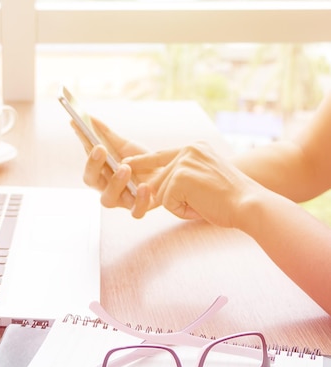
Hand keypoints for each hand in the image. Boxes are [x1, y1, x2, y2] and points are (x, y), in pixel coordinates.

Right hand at [76, 118, 154, 216]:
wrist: (167, 174)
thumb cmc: (141, 162)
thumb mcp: (124, 146)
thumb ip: (105, 134)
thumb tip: (88, 117)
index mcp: (101, 176)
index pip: (88, 170)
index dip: (89, 159)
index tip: (96, 144)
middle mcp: (107, 190)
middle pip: (94, 183)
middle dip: (95, 166)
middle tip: (102, 149)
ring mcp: (122, 201)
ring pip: (109, 199)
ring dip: (115, 183)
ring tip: (125, 168)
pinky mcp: (139, 208)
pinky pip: (136, 212)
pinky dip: (139, 201)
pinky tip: (145, 187)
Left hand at [124, 142, 261, 226]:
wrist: (249, 204)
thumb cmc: (231, 200)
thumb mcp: (205, 180)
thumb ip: (182, 178)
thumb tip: (152, 189)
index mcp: (195, 148)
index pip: (160, 155)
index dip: (141, 161)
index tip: (126, 162)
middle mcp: (188, 150)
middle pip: (158, 179)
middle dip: (172, 198)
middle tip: (203, 200)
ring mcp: (183, 162)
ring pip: (162, 192)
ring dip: (180, 206)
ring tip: (205, 202)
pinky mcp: (179, 177)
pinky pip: (167, 202)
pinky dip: (181, 211)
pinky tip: (201, 206)